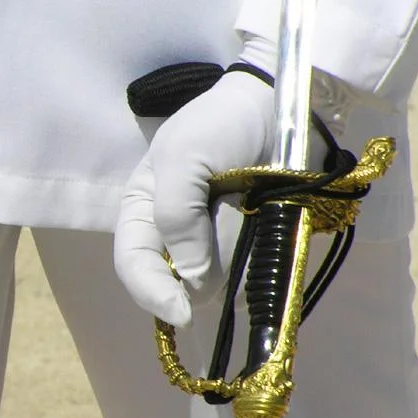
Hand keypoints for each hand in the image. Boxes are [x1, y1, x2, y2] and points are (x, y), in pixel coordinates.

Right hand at [114, 69, 275, 326]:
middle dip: (210, 254)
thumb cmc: (218, 126)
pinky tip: (270, 214)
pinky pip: (258, 274)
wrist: (282, 106)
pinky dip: (266, 249)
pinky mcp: (255, 251)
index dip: (151, 293)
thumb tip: (192, 281)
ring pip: (226, 281)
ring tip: (251, 199)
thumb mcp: (182, 158)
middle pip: (185, 281)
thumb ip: (176, 216)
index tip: (181, 310)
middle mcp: (177, 240)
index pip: (134, 267)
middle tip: (232, 209)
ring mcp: (218, 249)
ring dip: (242, 245)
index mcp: (143, 215)